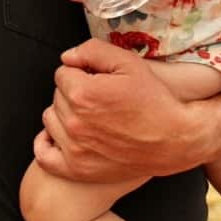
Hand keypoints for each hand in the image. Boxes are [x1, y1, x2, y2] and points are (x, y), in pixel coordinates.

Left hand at [32, 39, 209, 182]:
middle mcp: (74, 122)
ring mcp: (74, 149)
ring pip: (51, 119)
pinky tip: (65, 136)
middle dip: (74, 91)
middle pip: (57, 95)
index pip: (63, 72)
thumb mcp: (128, 63)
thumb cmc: (154, 99)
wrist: (175, 139)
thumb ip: (91, 50)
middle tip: (100, 98)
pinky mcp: (78, 169)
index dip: (82, 72)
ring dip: (64, 114)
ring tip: (90, 115)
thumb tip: (66, 57)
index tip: (99, 79)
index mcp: (83, 94)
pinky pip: (44, 155)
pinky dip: (49, 143)